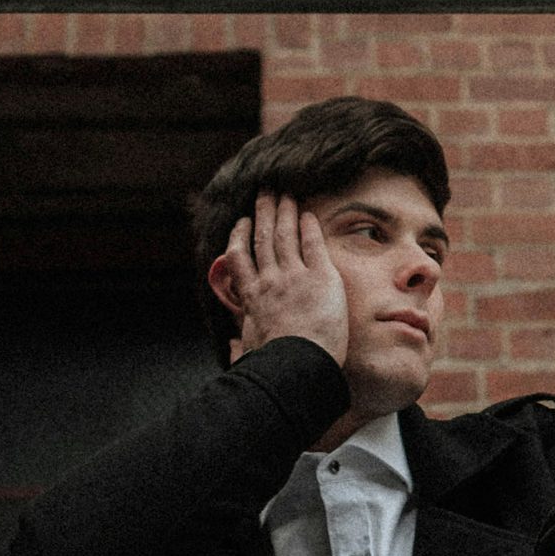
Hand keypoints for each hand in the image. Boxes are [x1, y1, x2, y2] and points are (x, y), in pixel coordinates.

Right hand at [208, 192, 350, 366]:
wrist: (298, 363)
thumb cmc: (274, 362)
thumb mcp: (251, 350)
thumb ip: (242, 344)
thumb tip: (233, 348)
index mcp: (252, 297)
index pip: (240, 258)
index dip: (239, 236)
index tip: (242, 222)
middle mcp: (270, 281)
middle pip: (263, 238)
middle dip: (263, 212)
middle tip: (264, 192)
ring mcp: (294, 276)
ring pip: (285, 235)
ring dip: (284, 211)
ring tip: (284, 194)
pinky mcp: (321, 277)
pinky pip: (313, 244)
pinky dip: (309, 227)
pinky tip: (308, 214)